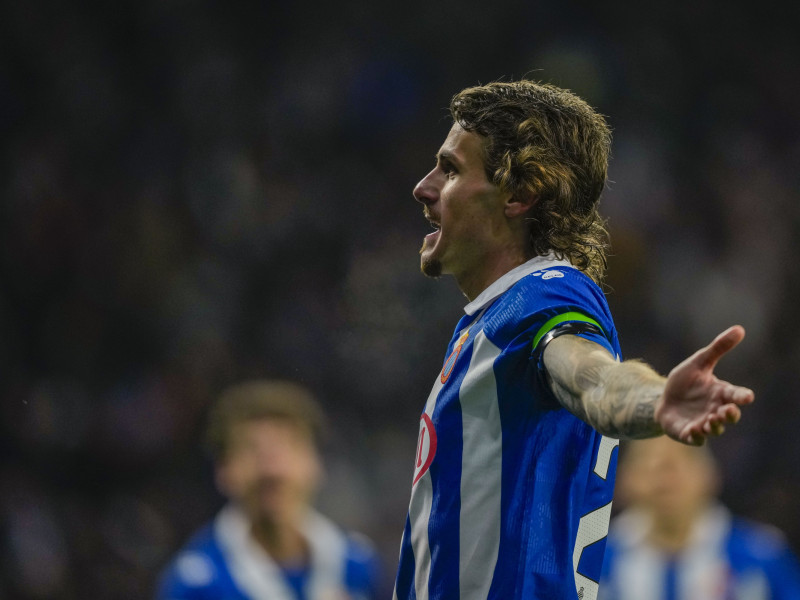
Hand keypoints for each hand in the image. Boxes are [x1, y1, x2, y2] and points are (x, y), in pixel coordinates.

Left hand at [655, 325, 754, 444]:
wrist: (663, 399)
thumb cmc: (685, 381)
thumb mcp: (699, 362)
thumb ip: (718, 348)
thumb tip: (739, 329)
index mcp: (720, 393)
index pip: (736, 395)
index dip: (742, 396)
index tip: (747, 397)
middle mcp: (715, 410)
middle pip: (729, 416)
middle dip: (730, 415)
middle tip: (727, 411)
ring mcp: (703, 423)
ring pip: (714, 429)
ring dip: (714, 426)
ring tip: (710, 421)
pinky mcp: (689, 433)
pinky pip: (695, 438)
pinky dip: (696, 436)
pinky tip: (692, 430)